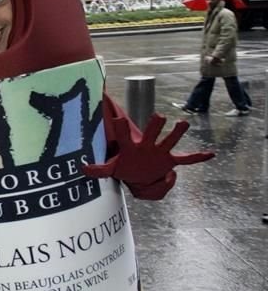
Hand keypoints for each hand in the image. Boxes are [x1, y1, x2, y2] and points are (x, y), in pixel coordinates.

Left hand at [83, 114, 213, 198]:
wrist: (137, 174)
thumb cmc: (124, 167)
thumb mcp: (111, 169)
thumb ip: (98, 170)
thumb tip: (81, 169)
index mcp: (130, 146)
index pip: (123, 135)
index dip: (120, 128)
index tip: (117, 118)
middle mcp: (147, 145)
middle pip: (151, 133)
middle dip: (154, 126)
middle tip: (158, 116)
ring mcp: (159, 151)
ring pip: (169, 140)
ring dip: (176, 133)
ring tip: (183, 123)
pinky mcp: (169, 160)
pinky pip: (186, 159)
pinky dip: (197, 157)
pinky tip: (210, 154)